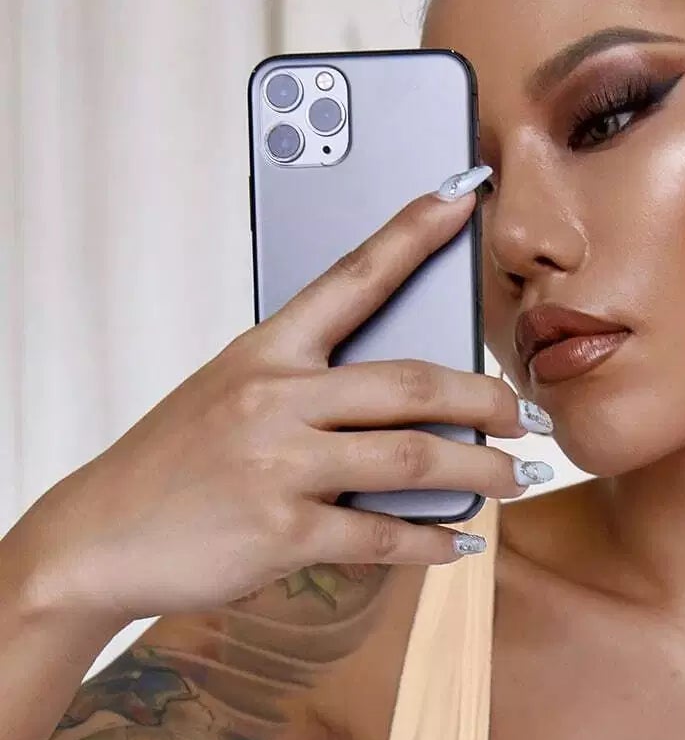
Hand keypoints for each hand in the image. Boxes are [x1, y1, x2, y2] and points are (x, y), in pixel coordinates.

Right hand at [8, 184, 546, 626]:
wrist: (102, 535)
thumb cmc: (176, 468)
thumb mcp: (230, 399)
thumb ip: (306, 391)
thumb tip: (400, 406)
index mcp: (265, 350)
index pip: (351, 276)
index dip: (414, 233)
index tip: (466, 196)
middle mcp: (275, 397)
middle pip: (412, 383)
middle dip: (487, 399)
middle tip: (527, 416)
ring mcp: (280, 464)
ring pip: (413, 460)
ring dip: (480, 472)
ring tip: (514, 481)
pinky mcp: (283, 531)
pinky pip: (382, 534)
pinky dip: (432, 542)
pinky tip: (459, 543)